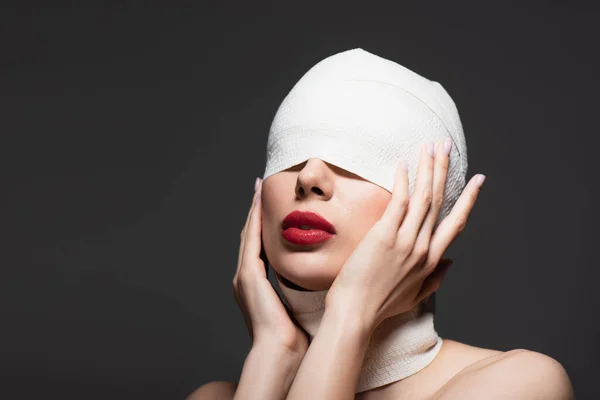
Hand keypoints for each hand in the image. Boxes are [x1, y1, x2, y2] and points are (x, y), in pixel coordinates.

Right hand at [232, 178, 308, 353]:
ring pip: (248, 233)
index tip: (269, 203)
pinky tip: (259, 205)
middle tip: (260, 186)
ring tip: (259, 188)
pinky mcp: (248, 276)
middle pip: (250, 234)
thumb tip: (322, 274)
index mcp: (255, 283)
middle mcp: (245, 276)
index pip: (259, 245)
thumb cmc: (294, 333)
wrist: (281, 351)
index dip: (263, 223)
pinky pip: (250, 241)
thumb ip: (302, 286)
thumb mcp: (298, 302)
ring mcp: (243, 275)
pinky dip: (254, 221)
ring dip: (253, 210)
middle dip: (255, 210)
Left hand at [326, 140, 485, 331]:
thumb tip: (450, 263)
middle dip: (444, 170)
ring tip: (430, 146)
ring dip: (428, 168)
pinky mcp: (384, 236)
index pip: (455, 223)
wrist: (355, 315)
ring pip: (424, 197)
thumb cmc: (379, 307)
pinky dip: (403, 181)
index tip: (478, 180)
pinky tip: (403, 163)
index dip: (468, 199)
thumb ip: (434, 280)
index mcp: (431, 261)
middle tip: (447, 146)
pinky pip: (399, 202)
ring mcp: (405, 241)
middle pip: (439, 201)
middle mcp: (423, 248)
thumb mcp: (414, 297)